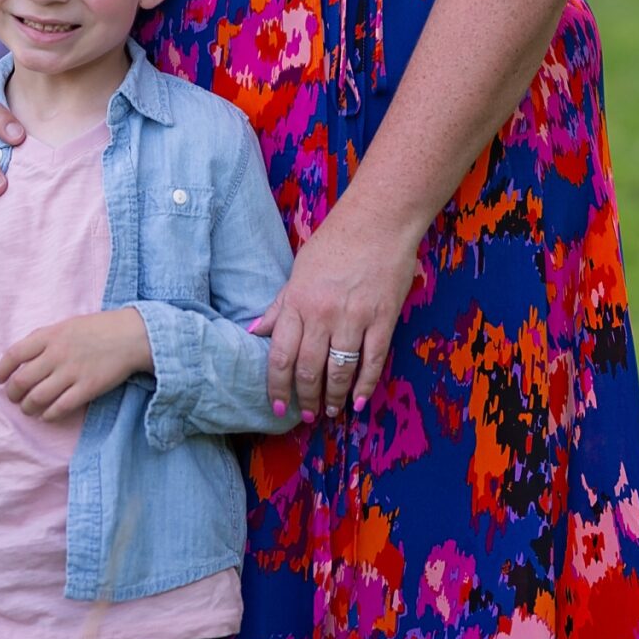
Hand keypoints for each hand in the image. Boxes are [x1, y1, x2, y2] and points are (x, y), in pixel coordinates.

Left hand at [0, 309, 151, 420]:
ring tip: (28, 410)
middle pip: (22, 380)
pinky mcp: (87, 389)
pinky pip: (60, 407)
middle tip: (13, 398)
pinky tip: (46, 416)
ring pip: (38, 397)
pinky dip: (49, 415)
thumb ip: (44, 340)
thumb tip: (24, 358)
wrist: (129, 336)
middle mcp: (55, 355)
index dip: (2, 370)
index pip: (14, 355)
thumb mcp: (64, 326)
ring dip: (28, 407)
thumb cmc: (97, 329)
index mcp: (48, 336)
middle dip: (13, 394)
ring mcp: (71, 373)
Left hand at [254, 213, 418, 421]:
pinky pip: (373, 361)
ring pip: (339, 370)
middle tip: (305, 416)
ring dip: (333, 396)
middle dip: (305, 398)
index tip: (277, 407)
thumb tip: (255, 331)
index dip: (277, 386)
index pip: (280, 355)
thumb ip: (280, 306)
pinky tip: (359, 401)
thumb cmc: (334, 243)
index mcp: (297, 301)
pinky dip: (366, 385)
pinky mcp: (384, 320)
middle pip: (309, 368)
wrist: (377, 222)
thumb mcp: (298, 272)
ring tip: (329, 411)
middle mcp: (322, 314)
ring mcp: (354, 318)